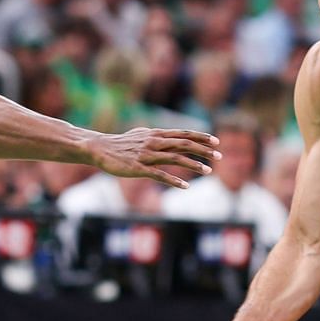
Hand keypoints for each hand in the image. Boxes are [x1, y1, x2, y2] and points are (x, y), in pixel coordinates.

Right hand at [90, 128, 219, 188]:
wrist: (100, 149)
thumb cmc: (121, 144)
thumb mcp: (141, 135)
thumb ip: (156, 135)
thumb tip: (168, 135)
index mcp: (156, 134)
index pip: (184, 133)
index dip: (201, 137)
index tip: (216, 142)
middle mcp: (154, 142)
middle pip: (184, 144)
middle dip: (204, 150)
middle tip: (219, 156)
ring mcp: (147, 155)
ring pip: (176, 158)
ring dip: (194, 165)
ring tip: (209, 171)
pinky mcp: (139, 168)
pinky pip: (160, 175)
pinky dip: (174, 180)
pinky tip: (185, 186)